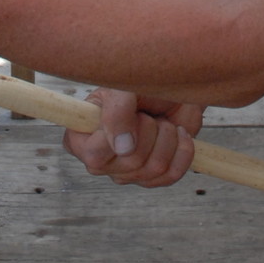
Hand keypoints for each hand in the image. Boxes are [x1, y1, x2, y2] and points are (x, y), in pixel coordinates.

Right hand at [63, 88, 203, 188]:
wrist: (170, 88)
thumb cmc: (139, 84)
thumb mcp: (122, 89)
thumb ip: (116, 113)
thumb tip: (123, 148)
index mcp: (81, 138)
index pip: (95, 155)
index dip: (118, 134)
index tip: (131, 112)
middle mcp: (100, 160)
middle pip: (131, 162)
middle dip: (149, 129)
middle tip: (147, 113)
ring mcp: (126, 172)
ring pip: (154, 168)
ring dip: (167, 137)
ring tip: (161, 121)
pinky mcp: (151, 177)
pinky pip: (171, 175)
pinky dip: (182, 150)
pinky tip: (178, 134)